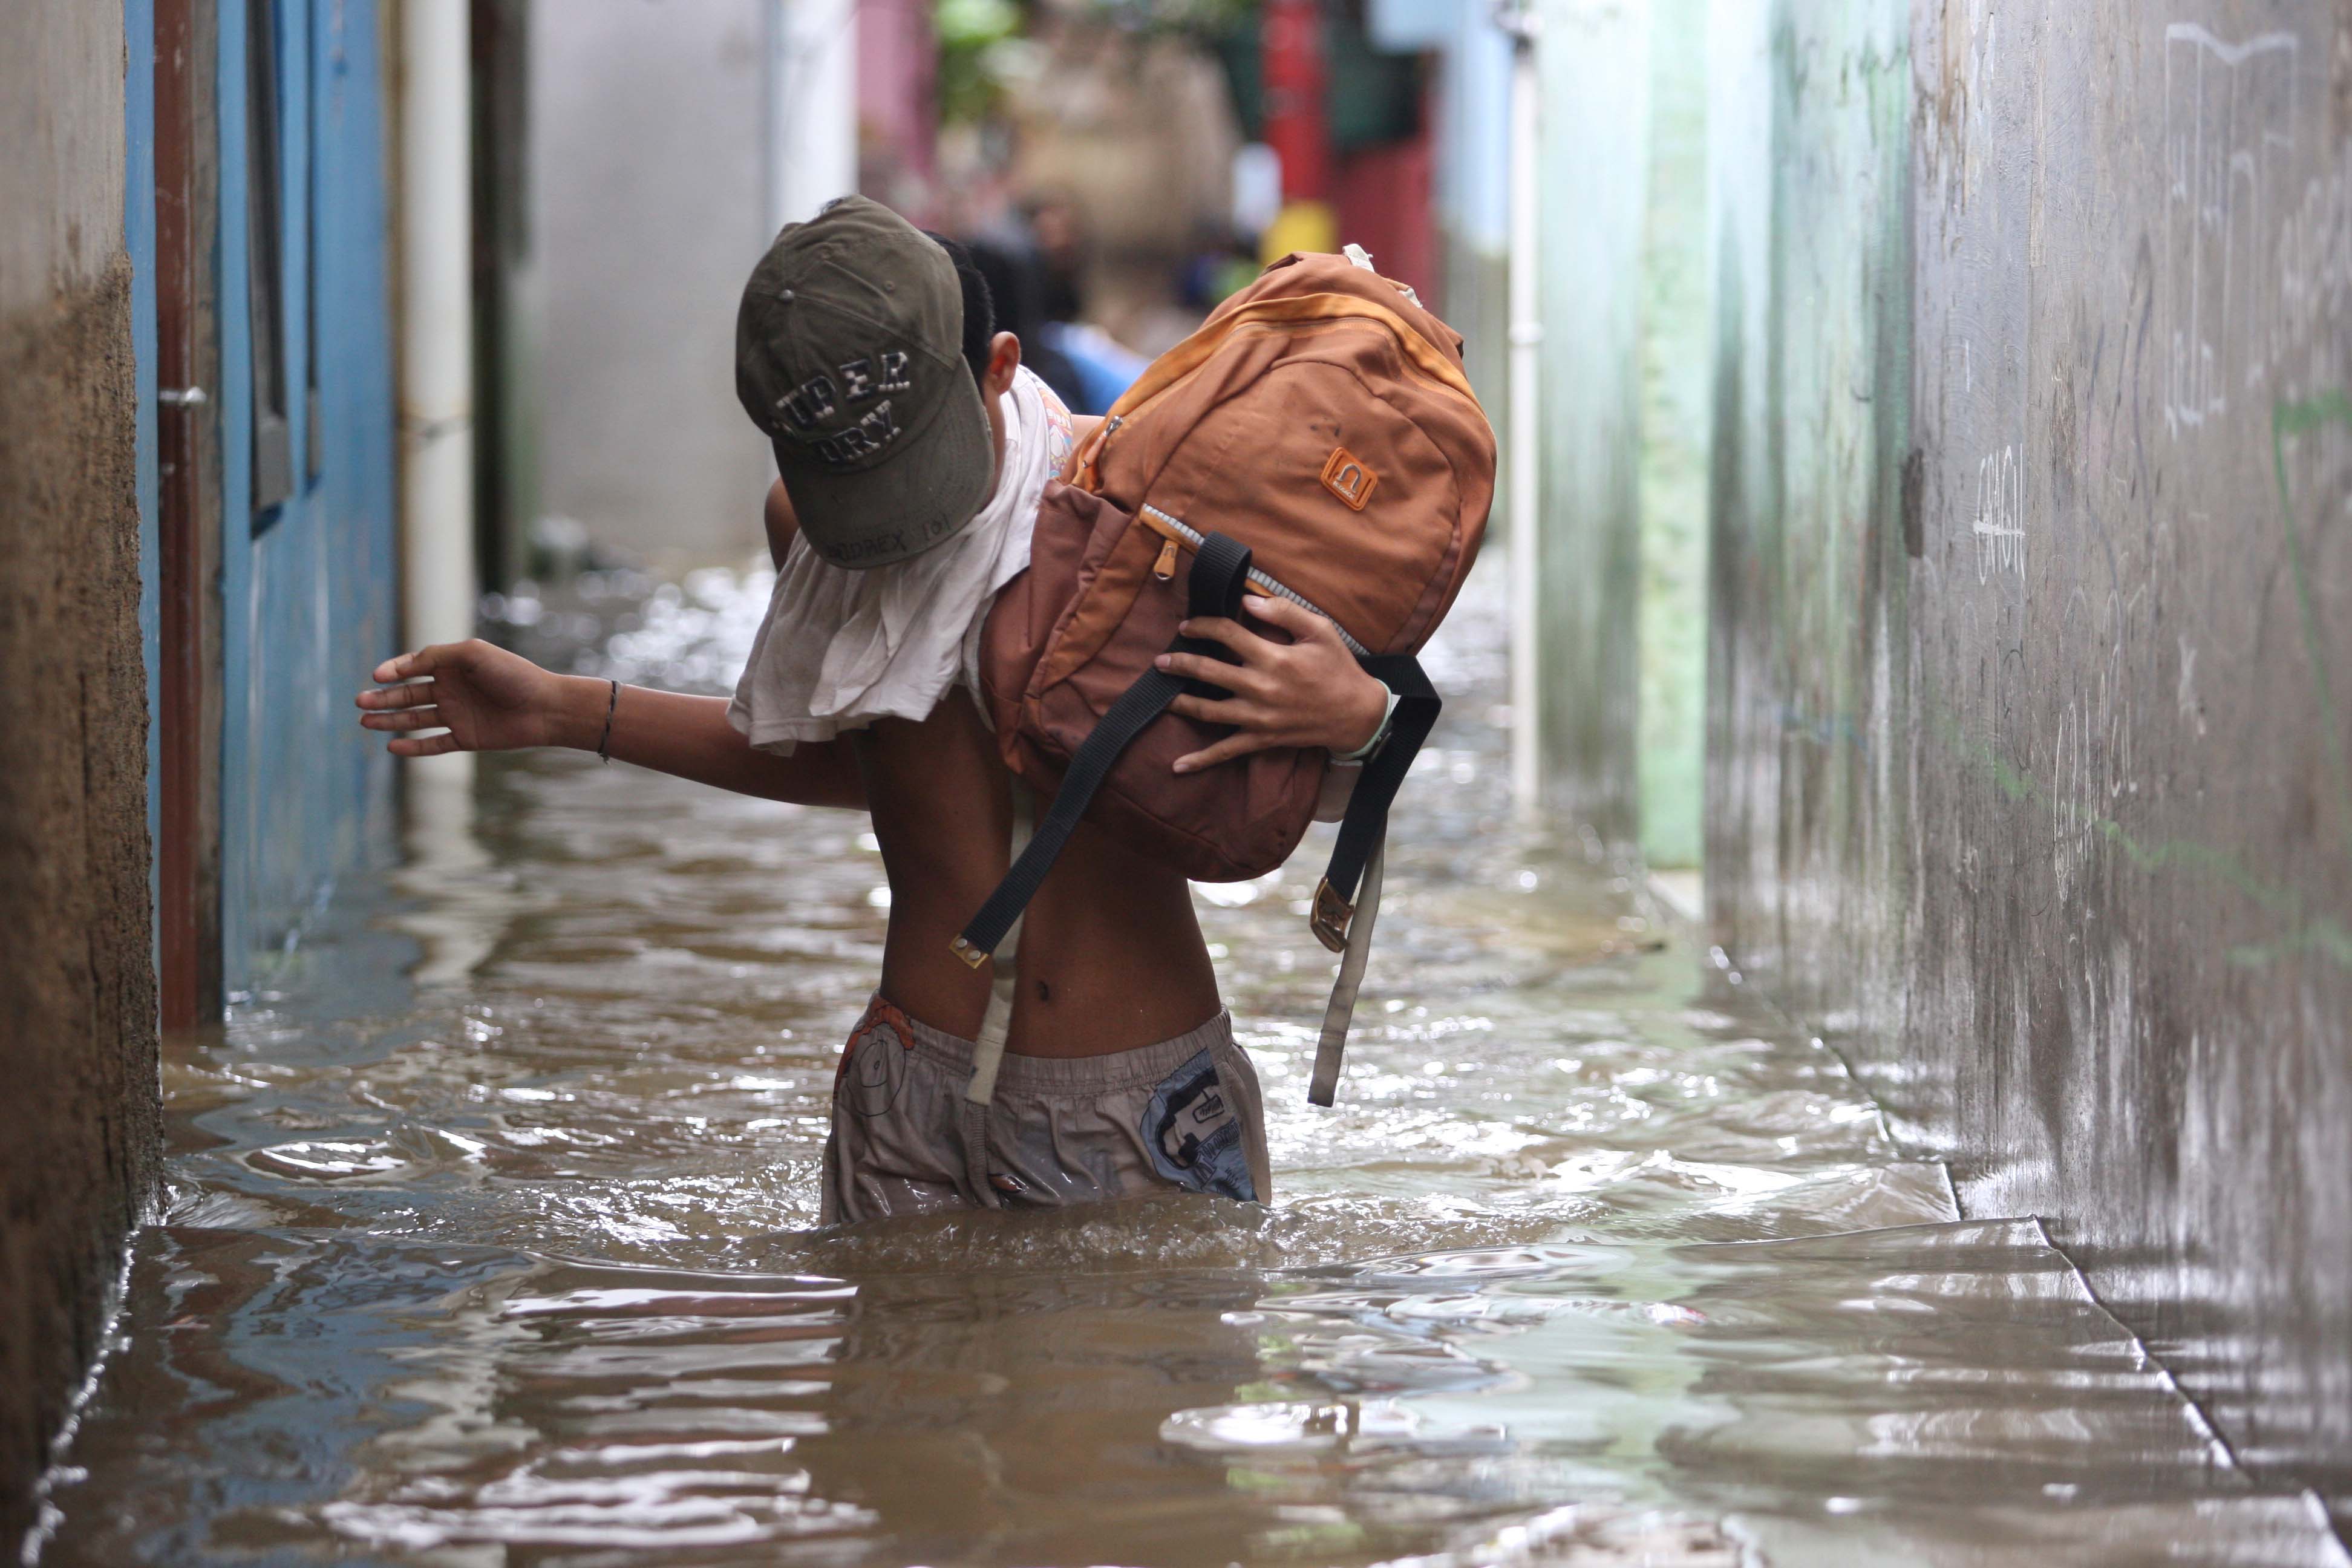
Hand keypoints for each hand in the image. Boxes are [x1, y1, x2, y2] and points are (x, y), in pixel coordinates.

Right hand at [356, 639, 585, 756]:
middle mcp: (452, 690)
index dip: (393, 671)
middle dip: (383, 698)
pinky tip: (392, 746)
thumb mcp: (472, 655)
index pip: (413, 667)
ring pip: (415, 718)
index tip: (376, 675)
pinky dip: (413, 746)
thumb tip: (401, 666)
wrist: (545, 707)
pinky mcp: (466, 738)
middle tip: (359, 702)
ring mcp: (458, 715)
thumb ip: (435, 656)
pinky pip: (434, 744)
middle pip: (408, 694)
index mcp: (452, 666)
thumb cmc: (513, 674)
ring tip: (365, 721)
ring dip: (390, 720)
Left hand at [1154, 595, 1390, 772]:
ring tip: (1161, 695)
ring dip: (1181, 703)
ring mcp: (1259, 717)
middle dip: (1180, 664)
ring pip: (1209, 711)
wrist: (1357, 714)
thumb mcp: (1320, 630)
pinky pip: (1227, 751)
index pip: (1227, 635)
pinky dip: (1202, 760)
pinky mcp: (1262, 739)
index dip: (1204, 626)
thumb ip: (1284, 612)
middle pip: (1208, 672)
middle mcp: (1261, 688)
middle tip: (1160, 660)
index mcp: (1274, 658)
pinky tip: (1178, 766)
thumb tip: (1247, 600)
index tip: (1188, 626)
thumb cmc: (1338, 668)